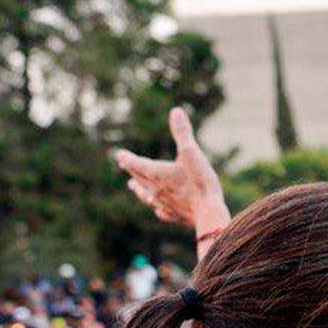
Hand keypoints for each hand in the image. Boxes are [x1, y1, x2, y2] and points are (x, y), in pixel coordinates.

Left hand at [113, 107, 225, 231]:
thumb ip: (182, 133)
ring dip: (138, 189)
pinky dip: (157, 206)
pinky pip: (161, 211)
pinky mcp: (174, 216)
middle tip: (123, 164)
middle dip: (131, 169)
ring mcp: (164, 204)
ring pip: (145, 195)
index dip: (127, 158)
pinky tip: (158, 208)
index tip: (118, 154)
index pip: (136, 163)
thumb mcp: (191, 152)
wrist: (208, 213)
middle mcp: (156, 189)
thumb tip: (176, 111)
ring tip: (132, 186)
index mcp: (156, 173)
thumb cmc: (199, 182)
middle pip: (139, 178)